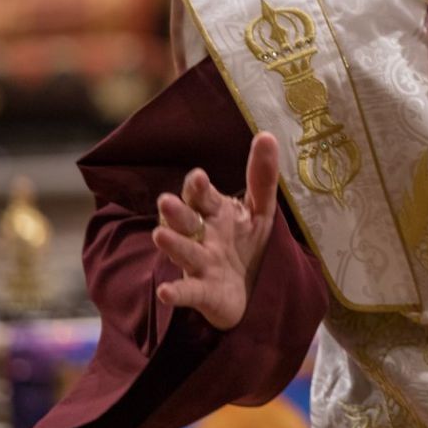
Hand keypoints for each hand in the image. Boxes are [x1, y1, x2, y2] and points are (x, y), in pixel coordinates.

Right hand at [153, 131, 280, 330]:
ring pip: (184, 252)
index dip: (199, 187)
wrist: (251, 290)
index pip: (203, 196)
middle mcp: (202, 235)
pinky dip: (175, 293)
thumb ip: (262, 177)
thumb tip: (266, 134)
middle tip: (167, 202)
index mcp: (216, 213)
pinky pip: (188, 292)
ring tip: (161, 235)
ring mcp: (200, 264)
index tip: (198, 176)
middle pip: (186, 221)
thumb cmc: (248, 243)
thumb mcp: (260, 210)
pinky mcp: (202, 293)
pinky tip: (165, 292)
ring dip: (172, 244)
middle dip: (176, 212)